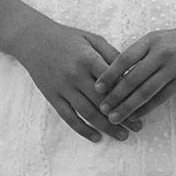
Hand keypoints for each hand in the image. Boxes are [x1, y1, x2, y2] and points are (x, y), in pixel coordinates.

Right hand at [14, 19, 138, 142]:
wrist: (33, 40)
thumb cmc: (67, 38)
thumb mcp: (92, 38)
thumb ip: (111, 54)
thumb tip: (130, 71)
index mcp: (88, 58)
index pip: (112, 82)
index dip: (128, 95)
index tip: (142, 106)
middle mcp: (76, 75)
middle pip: (103, 101)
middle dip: (123, 116)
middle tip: (138, 127)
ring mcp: (63, 88)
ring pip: (88, 113)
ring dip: (107, 127)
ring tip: (123, 135)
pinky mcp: (52, 96)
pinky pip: (69, 117)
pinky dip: (83, 130)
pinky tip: (96, 137)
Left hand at [93, 18, 175, 125]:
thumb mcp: (161, 39)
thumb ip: (142, 53)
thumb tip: (119, 73)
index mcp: (151, 40)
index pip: (123, 59)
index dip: (109, 75)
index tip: (96, 88)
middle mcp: (160, 53)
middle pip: (131, 78)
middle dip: (114, 96)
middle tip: (101, 108)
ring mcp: (173, 67)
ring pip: (144, 91)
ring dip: (127, 106)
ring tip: (114, 117)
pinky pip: (160, 98)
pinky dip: (146, 109)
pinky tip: (135, 116)